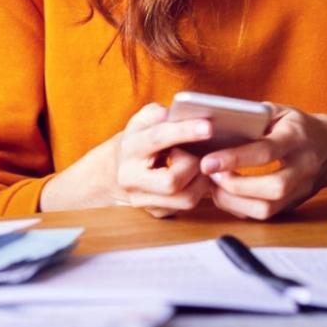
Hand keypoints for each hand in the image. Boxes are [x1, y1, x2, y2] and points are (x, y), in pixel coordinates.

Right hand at [43, 102, 215, 215]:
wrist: (118, 169)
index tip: (208, 127)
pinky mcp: (156, 212)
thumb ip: (154, 114)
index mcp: (129, 149)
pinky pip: (187, 205)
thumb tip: (166, 114)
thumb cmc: (139, 140)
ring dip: (200, 179)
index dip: (184, 132)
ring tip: (197, 163)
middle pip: (171, 181)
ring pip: (185, 199)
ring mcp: (142, 200)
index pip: (157, 139)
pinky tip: (195, 176)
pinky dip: (198, 189)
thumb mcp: (141, 121)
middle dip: (192, 165)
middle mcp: (131, 179)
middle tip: (197, 153)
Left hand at [199, 104, 326, 219]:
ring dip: (235, 201)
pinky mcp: (293, 204)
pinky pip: (265, 214)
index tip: (208, 162)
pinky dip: (240, 208)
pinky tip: (226, 194)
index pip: (266, 151)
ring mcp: (301, 189)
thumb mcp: (280, 112)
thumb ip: (253, 116)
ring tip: (215, 186)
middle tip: (211, 175)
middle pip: (273, 187)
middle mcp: (303, 167)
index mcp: (297, 138)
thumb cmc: (299, 127)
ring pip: (268, 208)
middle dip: (235, 186)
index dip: (235, 158)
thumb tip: (216, 125)